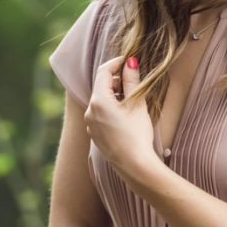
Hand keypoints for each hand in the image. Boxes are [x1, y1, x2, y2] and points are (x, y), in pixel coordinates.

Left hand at [85, 56, 158, 180]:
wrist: (134, 165)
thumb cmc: (137, 135)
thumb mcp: (137, 104)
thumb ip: (132, 80)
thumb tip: (130, 61)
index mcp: (99, 101)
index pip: (104, 71)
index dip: (116, 63)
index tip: (129, 61)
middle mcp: (90, 111)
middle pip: (102, 86)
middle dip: (116, 80)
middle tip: (134, 79)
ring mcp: (90, 124)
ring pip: (101, 101)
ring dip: (114, 95)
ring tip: (132, 98)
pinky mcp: (95, 134)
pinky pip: (100, 114)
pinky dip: (111, 108)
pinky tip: (125, 115)